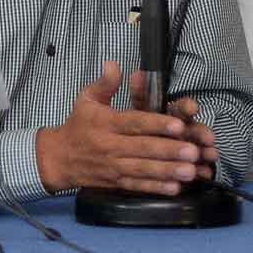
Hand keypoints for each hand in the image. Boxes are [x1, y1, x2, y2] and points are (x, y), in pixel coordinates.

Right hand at [36, 61, 215, 194]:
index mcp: (105, 123)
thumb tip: (114, 65)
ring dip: (168, 171)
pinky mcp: (116, 182)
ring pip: (143, 169)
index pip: (134, 122)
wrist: (59, 158)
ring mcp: (113, 166)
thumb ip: (104, 83)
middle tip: (193, 151)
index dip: (156, 124)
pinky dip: (156, 188)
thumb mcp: (86, 99)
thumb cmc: (78, 126)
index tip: (177, 125)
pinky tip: (175, 187)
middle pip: (143, 148)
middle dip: (169, 150)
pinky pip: (137, 185)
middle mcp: (110, 145)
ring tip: (190, 170)